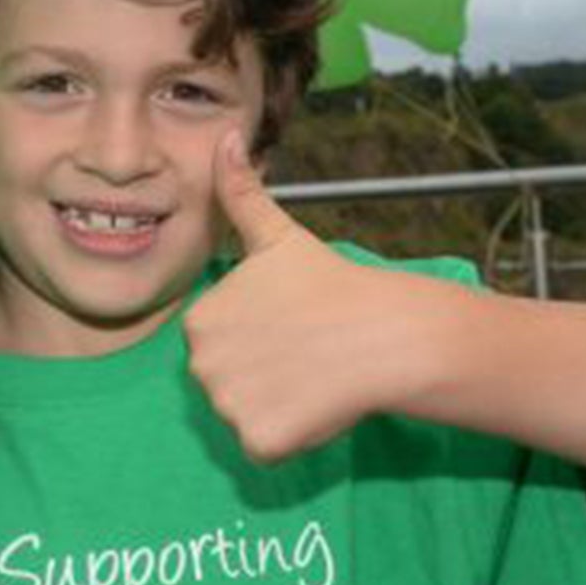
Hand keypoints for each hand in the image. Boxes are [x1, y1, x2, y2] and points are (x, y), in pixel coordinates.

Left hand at [182, 133, 446, 461]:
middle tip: (303, 352)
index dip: (257, 337)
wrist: (387, 335)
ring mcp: (228, 406)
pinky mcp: (258, 442)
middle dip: (261, 373)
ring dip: (275, 405)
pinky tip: (316, 405)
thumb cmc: (332, 284)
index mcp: (198, 319)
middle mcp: (200, 365)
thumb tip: (226, 137)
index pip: (217, 342)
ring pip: (245, 414)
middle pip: (226, 381)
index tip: (288, 324)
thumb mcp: (277, 235)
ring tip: (312, 376)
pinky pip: (265, 447)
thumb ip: (240, 192)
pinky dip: (289, 436)